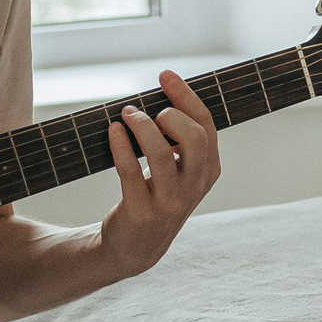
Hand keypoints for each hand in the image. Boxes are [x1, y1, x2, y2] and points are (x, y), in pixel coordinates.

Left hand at [99, 70, 221, 274]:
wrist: (136, 246)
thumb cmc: (155, 196)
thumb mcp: (178, 171)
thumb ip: (180, 140)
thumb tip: (164, 94)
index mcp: (208, 170)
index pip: (207, 126)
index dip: (186, 96)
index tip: (165, 75)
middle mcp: (194, 186)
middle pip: (194, 138)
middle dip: (172, 114)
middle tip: (151, 110)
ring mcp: (170, 201)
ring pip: (162, 154)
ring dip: (142, 127)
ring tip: (127, 115)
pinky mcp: (143, 211)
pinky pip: (131, 171)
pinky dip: (121, 146)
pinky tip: (113, 131)